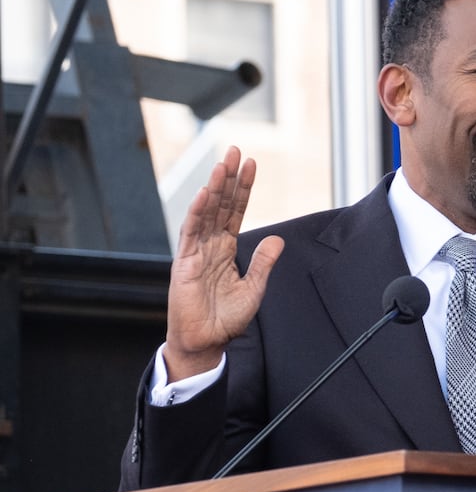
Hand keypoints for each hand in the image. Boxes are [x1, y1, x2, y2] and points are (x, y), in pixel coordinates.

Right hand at [163, 146, 283, 379]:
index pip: (236, 211)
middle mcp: (210, 245)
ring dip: (214, 188)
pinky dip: (198, 213)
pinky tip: (205, 194)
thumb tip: (277, 238)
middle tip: (236, 150)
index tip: (252, 164)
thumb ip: (264, 262)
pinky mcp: (184, 263)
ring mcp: (196, 252)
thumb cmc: (227, 318)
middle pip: (221, 205)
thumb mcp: (255, 288)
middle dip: (229, 178)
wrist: (207, 341)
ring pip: (206, 213)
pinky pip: (191, 233)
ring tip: (223, 164)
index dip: (243, 188)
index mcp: (226, 249)